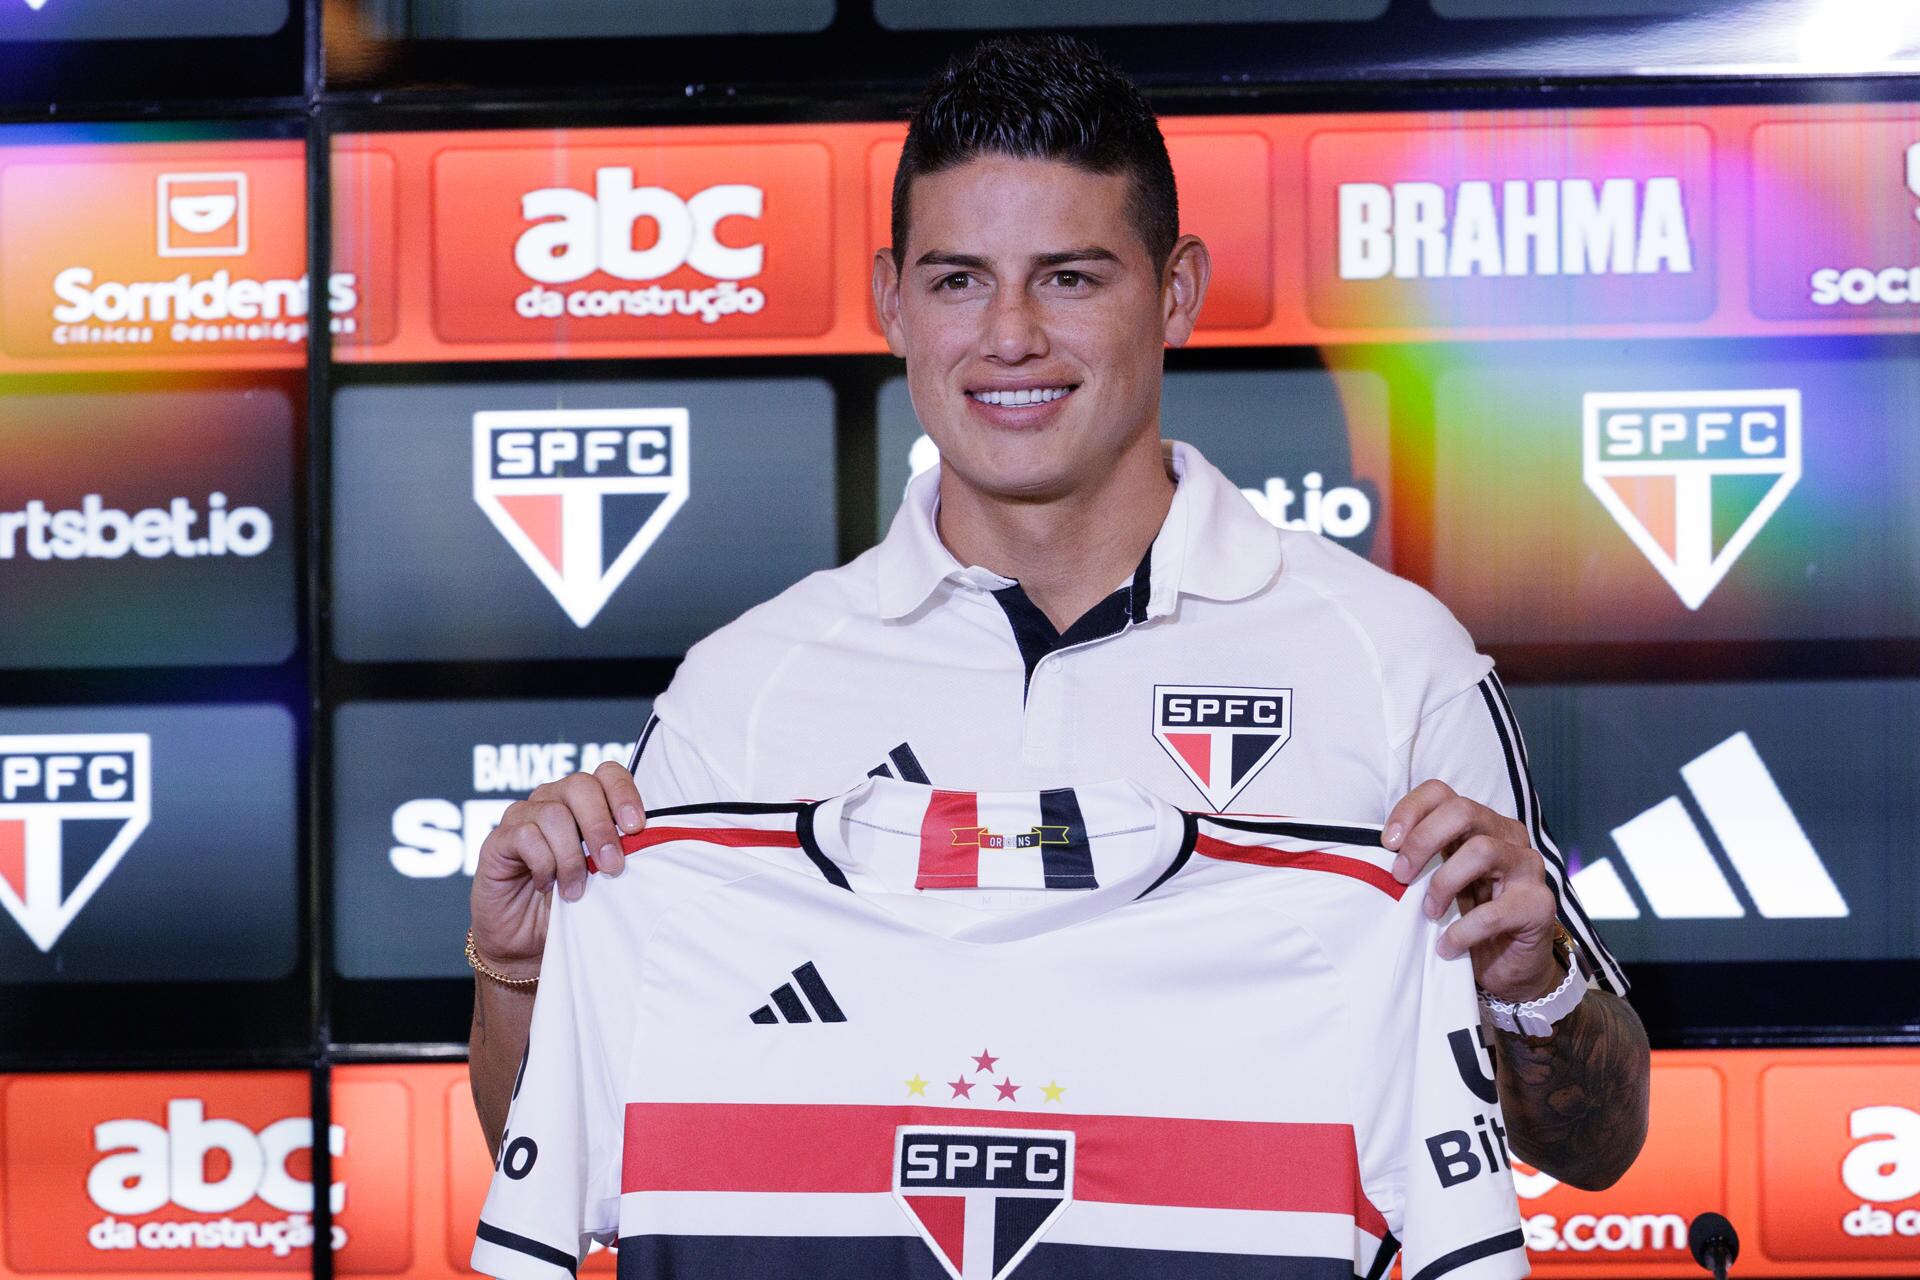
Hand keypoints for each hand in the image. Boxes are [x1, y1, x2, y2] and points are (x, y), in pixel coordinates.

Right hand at [468, 761, 645, 978]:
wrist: (527, 941)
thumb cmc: (572, 904)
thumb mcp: (605, 876)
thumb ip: (623, 852)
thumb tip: (653, 843)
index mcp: (585, 802)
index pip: (607, 774)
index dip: (624, 793)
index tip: (636, 827)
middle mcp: (553, 799)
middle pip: (580, 786)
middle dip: (601, 827)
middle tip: (612, 866)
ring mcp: (523, 816)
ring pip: (554, 813)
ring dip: (572, 856)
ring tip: (576, 890)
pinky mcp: (499, 839)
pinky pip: (526, 836)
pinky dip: (543, 864)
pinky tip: (547, 885)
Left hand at [1382, 780, 1560, 1002]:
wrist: (1508, 964)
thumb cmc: (1468, 915)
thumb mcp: (1440, 880)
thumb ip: (1421, 859)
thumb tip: (1382, 851)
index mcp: (1479, 824)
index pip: (1442, 793)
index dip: (1410, 810)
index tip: (1387, 843)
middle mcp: (1507, 836)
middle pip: (1463, 811)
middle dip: (1423, 840)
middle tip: (1401, 875)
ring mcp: (1528, 867)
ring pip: (1482, 850)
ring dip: (1444, 883)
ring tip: (1430, 912)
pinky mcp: (1539, 904)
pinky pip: (1495, 911)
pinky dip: (1463, 930)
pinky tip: (1447, 945)